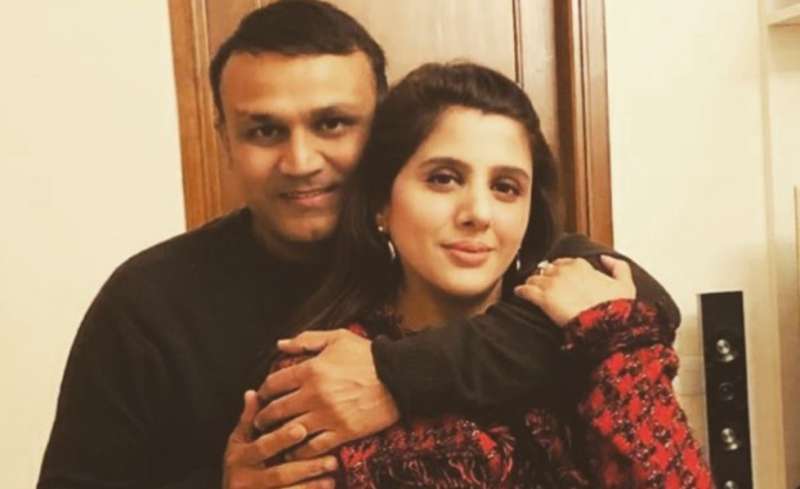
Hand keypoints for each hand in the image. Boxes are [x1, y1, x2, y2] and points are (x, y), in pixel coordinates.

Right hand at [223, 390, 336, 488]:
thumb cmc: (239, 462)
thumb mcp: (239, 441)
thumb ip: (248, 419)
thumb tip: (253, 392)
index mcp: (239, 457)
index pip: (263, 447)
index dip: (281, 439)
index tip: (302, 429)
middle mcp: (244, 480)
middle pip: (279, 474)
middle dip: (306, 467)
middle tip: (332, 460)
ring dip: (312, 485)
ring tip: (332, 475)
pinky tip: (328, 486)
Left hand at [255, 329, 399, 459]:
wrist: (399, 376)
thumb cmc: (367, 355)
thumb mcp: (337, 338)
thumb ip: (306, 340)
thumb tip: (280, 344)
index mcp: (311, 370)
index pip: (274, 383)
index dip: (263, 391)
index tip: (262, 396)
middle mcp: (315, 395)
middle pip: (277, 410)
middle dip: (263, 418)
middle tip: (260, 422)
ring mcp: (328, 415)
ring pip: (291, 431)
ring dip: (278, 437)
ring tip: (274, 439)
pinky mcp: (343, 432)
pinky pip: (314, 447)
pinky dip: (301, 451)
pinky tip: (294, 452)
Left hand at [514, 255, 635, 325]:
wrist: (607, 325)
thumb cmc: (616, 308)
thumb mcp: (625, 284)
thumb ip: (617, 267)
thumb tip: (605, 258)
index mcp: (581, 265)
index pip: (564, 262)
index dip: (561, 271)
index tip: (560, 277)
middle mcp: (564, 271)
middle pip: (547, 269)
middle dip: (545, 276)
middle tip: (543, 285)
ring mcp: (552, 284)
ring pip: (534, 278)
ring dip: (532, 283)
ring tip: (530, 289)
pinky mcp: (543, 298)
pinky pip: (526, 291)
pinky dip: (521, 291)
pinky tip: (519, 294)